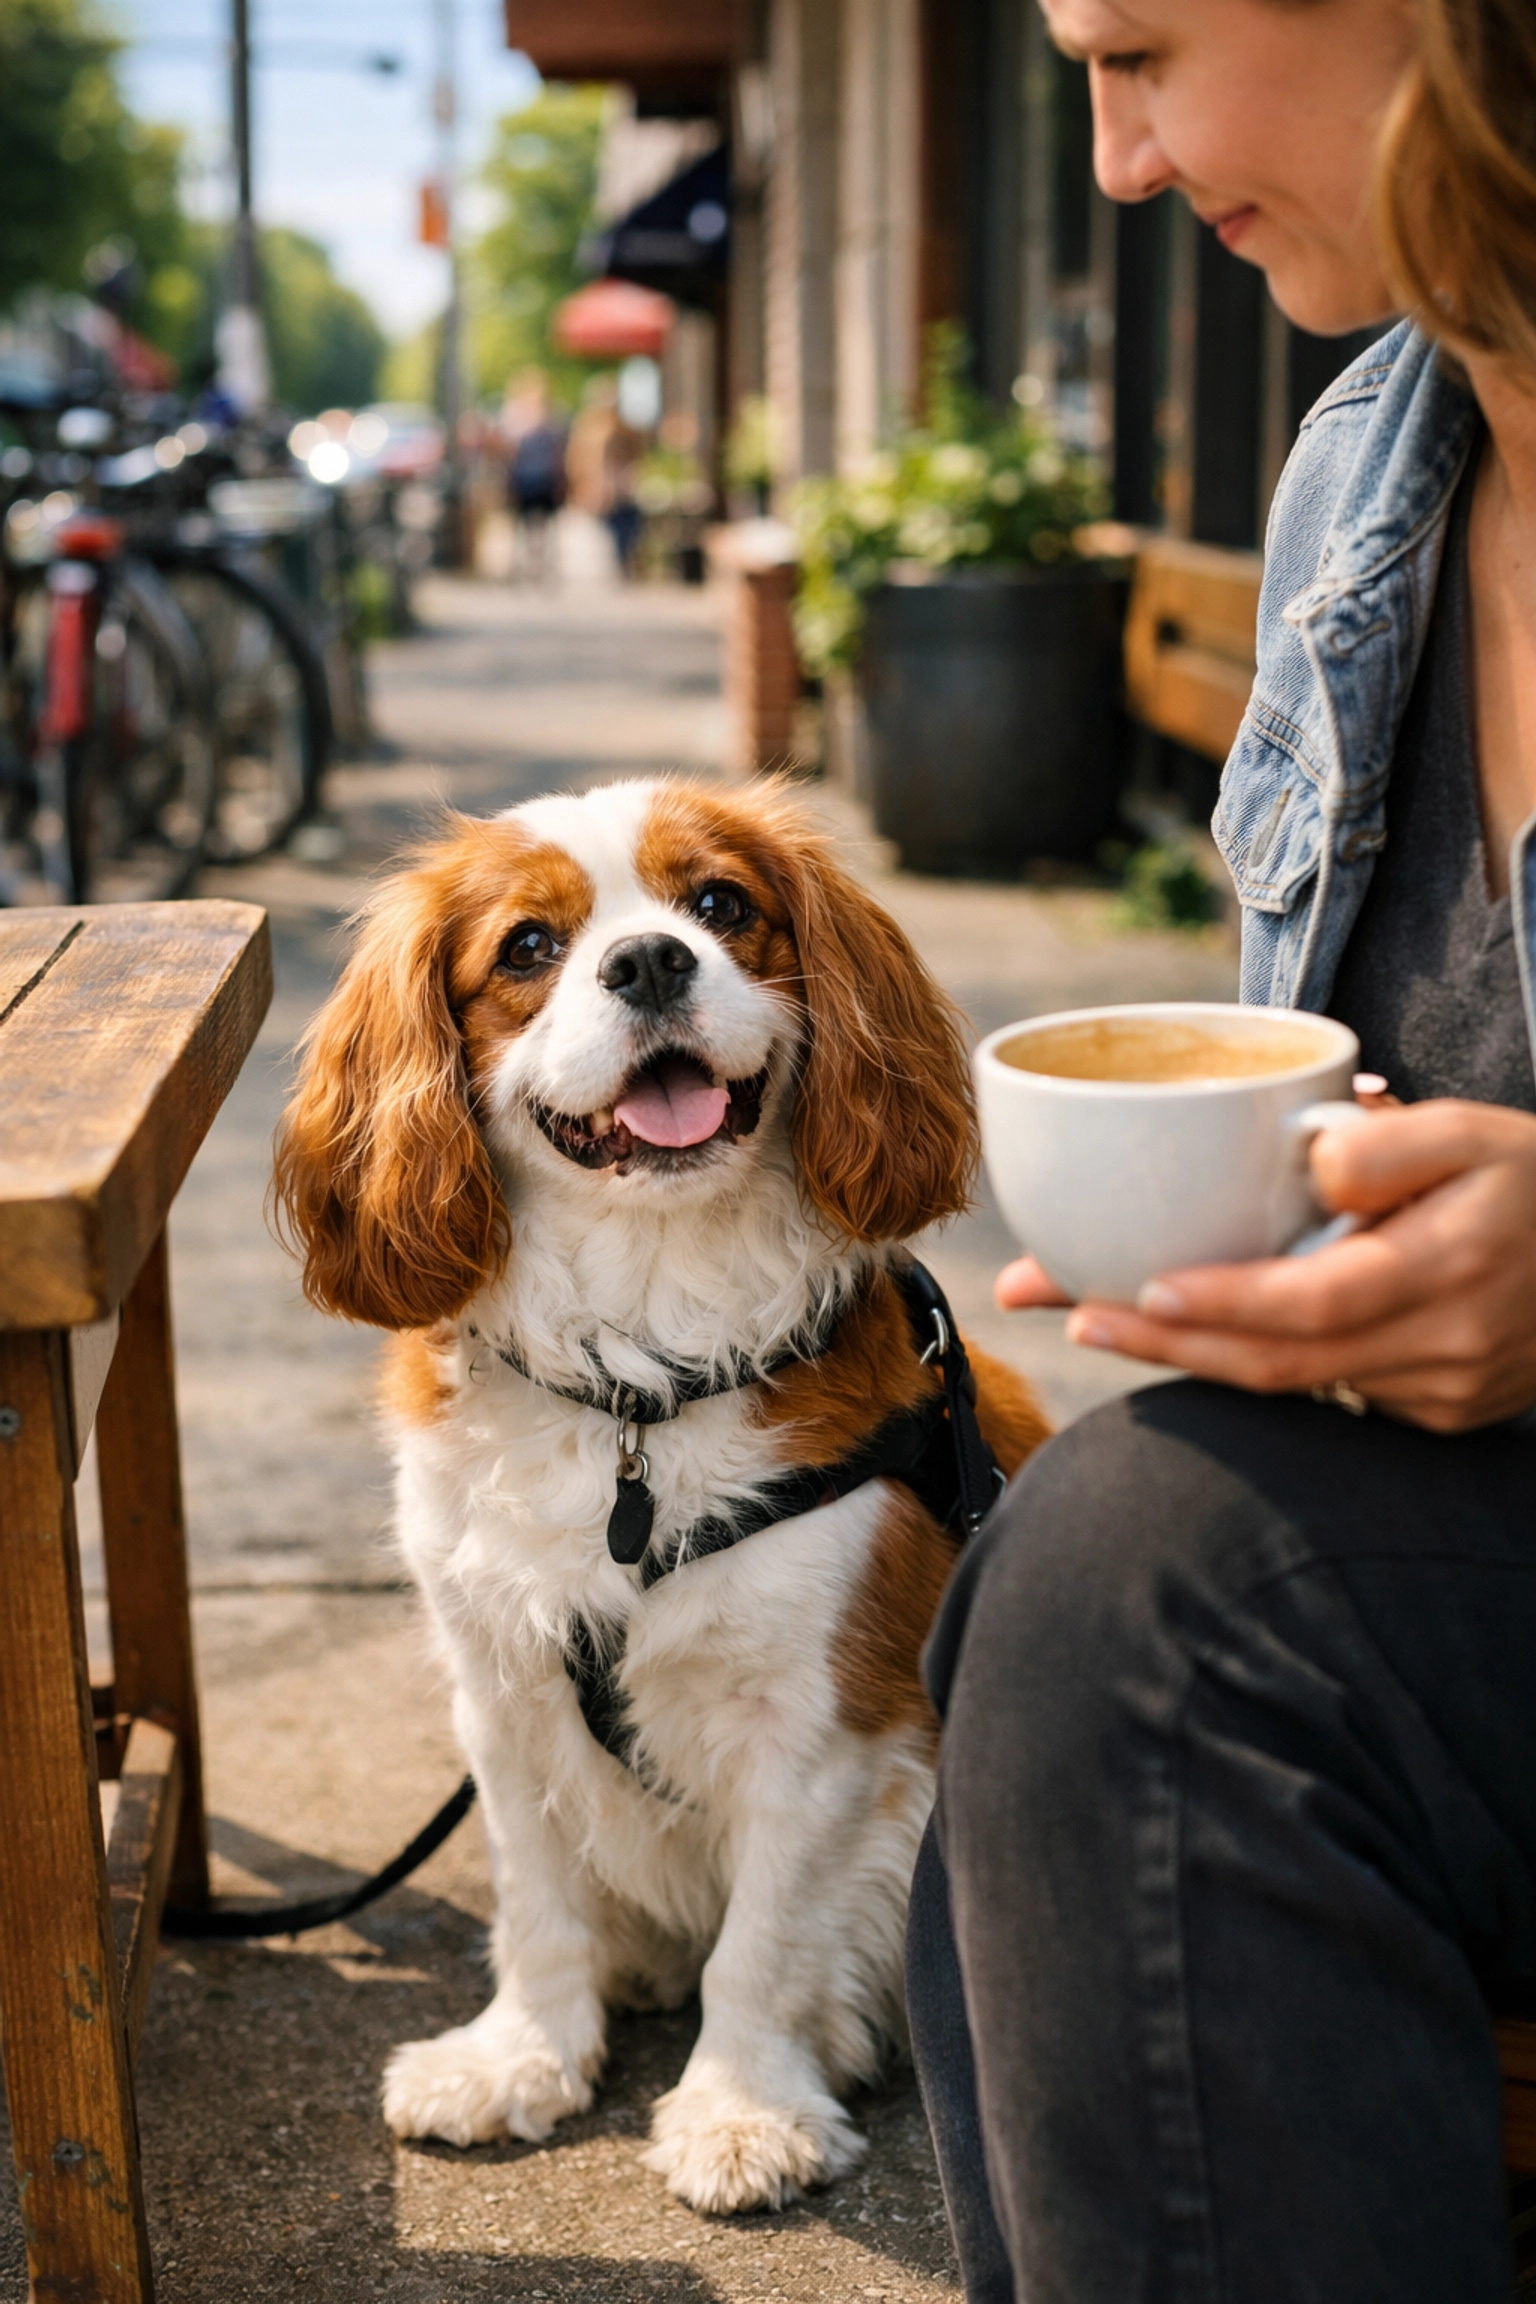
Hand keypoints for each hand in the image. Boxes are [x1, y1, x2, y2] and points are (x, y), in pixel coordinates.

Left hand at [995, 1100, 1535, 1432]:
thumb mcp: (1474, 1129)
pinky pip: (1329, 1394)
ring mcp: (1441, 1392)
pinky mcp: (1437, 1415)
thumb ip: (1389, 1141)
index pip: (1317, 1300)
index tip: (1140, 1288)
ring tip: (1097, 1317)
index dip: (1225, 1302)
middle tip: (1071, 1312)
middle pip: (1280, 1363)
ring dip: (1193, 1357)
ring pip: (1294, 1385)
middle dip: (1166, 1345)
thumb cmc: (1531, 1177)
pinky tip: (1190, 1338)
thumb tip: (1309, 1158)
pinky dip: (1256, 1366)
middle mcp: (1445, 1344)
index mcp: (1451, 1262)